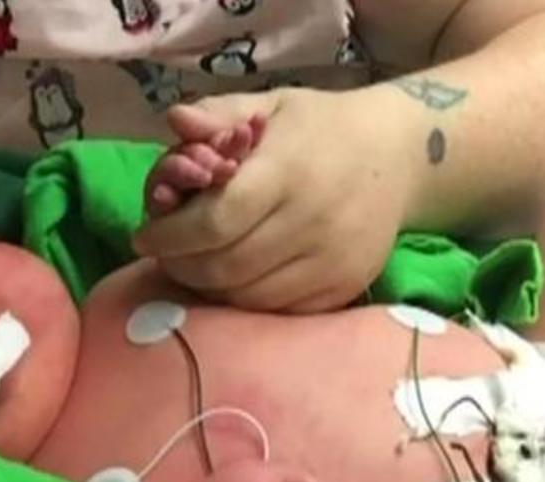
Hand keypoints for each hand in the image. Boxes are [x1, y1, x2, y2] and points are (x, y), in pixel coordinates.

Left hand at [133, 88, 418, 311]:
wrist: (400, 157)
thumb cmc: (321, 129)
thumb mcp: (272, 106)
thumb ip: (219, 114)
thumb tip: (174, 122)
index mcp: (288, 171)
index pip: (215, 222)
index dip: (170, 236)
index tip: (145, 236)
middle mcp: (313, 221)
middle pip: (225, 266)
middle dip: (182, 266)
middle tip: (164, 255)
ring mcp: (332, 261)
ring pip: (247, 296)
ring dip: (209, 287)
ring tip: (193, 266)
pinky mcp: (343, 288)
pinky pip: (278, 311)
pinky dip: (245, 300)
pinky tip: (233, 279)